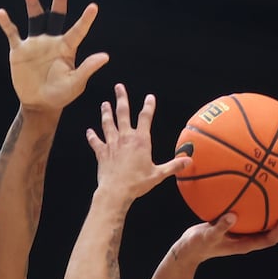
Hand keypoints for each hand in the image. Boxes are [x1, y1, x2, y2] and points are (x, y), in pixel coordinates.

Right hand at [0, 0, 107, 113]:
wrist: (39, 104)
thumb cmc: (61, 95)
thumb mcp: (76, 83)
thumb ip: (87, 68)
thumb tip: (105, 56)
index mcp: (67, 48)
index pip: (78, 30)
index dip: (86, 20)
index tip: (94, 7)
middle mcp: (52, 40)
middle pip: (56, 14)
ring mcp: (35, 43)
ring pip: (35, 18)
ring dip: (33, 3)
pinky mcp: (19, 50)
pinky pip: (13, 33)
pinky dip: (7, 24)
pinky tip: (1, 13)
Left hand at [87, 84, 188, 202]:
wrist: (116, 191)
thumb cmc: (137, 183)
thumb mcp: (158, 174)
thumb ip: (173, 166)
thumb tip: (188, 162)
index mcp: (141, 141)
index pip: (146, 117)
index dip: (148, 106)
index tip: (150, 97)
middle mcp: (125, 138)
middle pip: (122, 113)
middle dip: (121, 98)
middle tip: (119, 87)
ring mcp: (112, 144)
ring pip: (108, 123)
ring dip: (106, 112)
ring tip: (105, 104)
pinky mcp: (102, 153)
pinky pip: (96, 142)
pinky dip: (92, 137)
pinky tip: (89, 132)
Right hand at [174, 209, 277, 262]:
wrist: (189, 249)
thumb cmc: (197, 244)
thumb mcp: (207, 235)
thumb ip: (220, 226)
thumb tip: (233, 215)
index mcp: (245, 245)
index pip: (269, 239)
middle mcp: (248, 240)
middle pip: (274, 234)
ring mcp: (243, 235)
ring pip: (267, 226)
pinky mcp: (237, 228)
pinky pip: (254, 218)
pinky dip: (261, 208)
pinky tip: (260, 193)